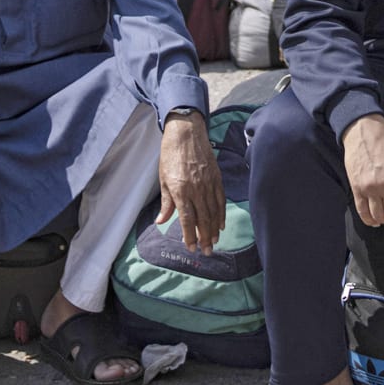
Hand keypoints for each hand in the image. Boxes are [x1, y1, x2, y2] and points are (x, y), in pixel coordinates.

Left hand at [155, 112, 223, 255]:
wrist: (186, 132)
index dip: (190, 236)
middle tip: (206, 252)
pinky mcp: (216, 177)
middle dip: (205, 238)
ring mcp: (208, 183)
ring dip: (214, 230)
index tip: (192, 248)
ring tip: (214, 243)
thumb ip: (165, 203)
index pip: (187, 219)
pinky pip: (220, 200)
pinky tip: (221, 224)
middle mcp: (196, 189)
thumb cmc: (170, 155)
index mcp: (180, 190)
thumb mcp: (163, 179)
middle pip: (203, 219)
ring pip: (213, 212)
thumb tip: (162, 221)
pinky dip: (221, 214)